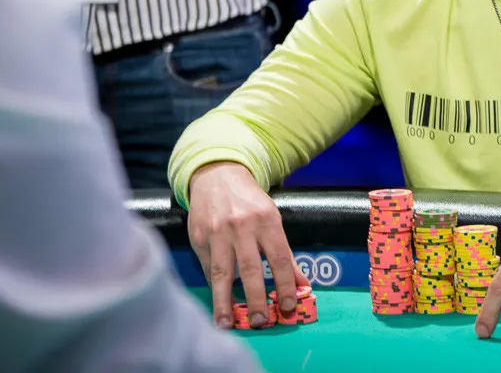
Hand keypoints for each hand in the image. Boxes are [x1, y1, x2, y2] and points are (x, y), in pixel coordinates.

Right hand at [186, 161, 309, 328]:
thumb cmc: (250, 202)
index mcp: (267, 220)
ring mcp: (218, 232)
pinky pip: (208, 268)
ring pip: (222, 273)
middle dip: (256, 298)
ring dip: (225, 302)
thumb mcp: (273, 219)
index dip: (285, 284)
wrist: (218, 176)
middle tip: (260, 322)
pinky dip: (214, 287)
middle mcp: (242, 226)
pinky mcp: (198, 237)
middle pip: (250, 269)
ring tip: (228, 324)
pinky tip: (219, 302)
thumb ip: (285, 253)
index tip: (288, 306)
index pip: (280, 258)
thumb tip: (301, 284)